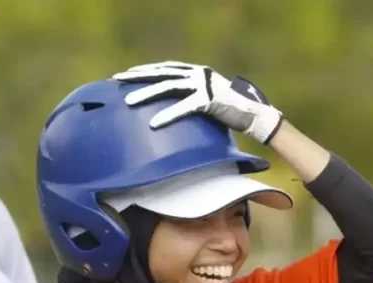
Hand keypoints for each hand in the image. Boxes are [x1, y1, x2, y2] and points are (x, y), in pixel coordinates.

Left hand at [112, 61, 283, 143]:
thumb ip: (191, 97)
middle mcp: (198, 73)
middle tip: (116, 80)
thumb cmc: (231, 111)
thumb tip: (172, 107)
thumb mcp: (207, 100)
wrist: (255, 116)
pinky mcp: (209, 100)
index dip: (146, 70)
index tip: (127, 74)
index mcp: (197, 71)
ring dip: (146, 94)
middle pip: (161, 74)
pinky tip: (154, 124)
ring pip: (168, 87)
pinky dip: (168, 115)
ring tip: (128, 102)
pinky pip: (183, 107)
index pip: (165, 68)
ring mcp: (204, 85)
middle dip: (137, 77)